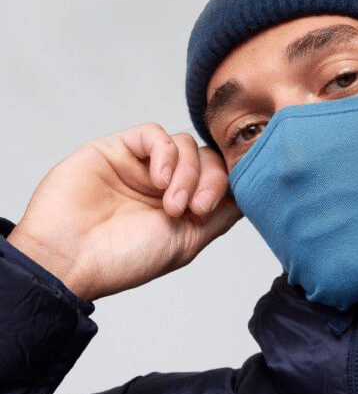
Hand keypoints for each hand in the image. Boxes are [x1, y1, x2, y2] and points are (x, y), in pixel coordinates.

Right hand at [7, 124, 239, 300]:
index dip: (229, 185)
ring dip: (188, 173)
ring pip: (186, 145)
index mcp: (183, 208)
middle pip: (209, 159)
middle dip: (211, 181)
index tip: (214, 208)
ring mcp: (142, 166)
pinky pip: (155, 133)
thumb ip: (219, 215)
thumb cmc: (122, 260)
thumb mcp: (186, 243)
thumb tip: (251, 194)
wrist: (70, 259)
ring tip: (171, 204)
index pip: (221, 180)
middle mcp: (165, 185)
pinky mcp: (117, 149)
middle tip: (194, 209)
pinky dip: (166, 153)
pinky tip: (159, 180)